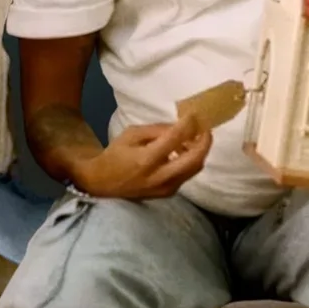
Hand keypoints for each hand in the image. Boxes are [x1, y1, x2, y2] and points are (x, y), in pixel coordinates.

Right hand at [71, 116, 212, 199]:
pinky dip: (191, 161)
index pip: (175, 138)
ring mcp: (166, 188)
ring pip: (195, 168)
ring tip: (196, 137)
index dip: (189, 124)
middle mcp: (159, 176)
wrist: (102, 184)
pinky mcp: (168, 193)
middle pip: (194, 158)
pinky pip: (187, 174)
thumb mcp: (131, 135)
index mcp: (146, 160)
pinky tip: (185, 151)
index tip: (195, 113)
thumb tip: (181, 125)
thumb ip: (157, 130)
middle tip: (206, 127)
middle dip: (205, 141)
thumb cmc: (115, 155)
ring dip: (200, 151)